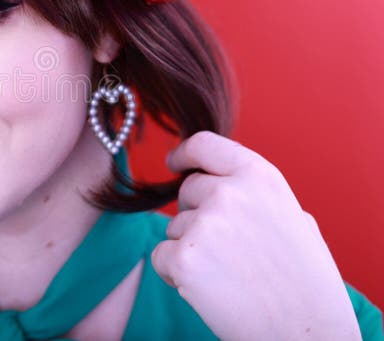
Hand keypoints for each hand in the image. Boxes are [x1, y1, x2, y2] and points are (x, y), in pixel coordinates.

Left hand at [150, 131, 361, 339]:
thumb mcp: (292, 216)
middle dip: (197, 214)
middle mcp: (229, 192)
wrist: (306, 331)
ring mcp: (204, 224)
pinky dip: (175, 273)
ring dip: (190, 248)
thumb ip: (254, 192)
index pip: (205, 145)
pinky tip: (208, 289)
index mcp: (259, 176)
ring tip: (229, 275)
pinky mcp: (183, 258)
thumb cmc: (304, 279)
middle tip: (228, 251)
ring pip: (174, 227)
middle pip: (187, 190)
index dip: (185, 154)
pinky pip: (161, 256)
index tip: (174, 163)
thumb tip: (217, 179)